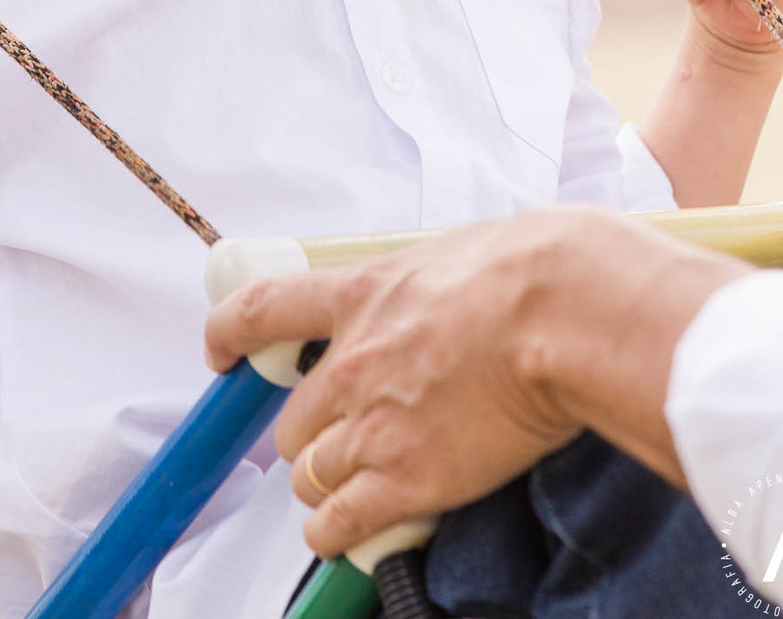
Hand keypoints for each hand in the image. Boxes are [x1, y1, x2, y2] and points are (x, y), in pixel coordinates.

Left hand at [205, 214, 586, 558]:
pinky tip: (341, 532)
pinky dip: (334, 532)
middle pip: (292, 422)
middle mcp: (353, 364)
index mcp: (361, 295)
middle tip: (341, 439)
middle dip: (311, 436)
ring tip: (354, 487)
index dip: (229, 334)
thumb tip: (446, 289)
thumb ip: (429, 282)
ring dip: (327, 484)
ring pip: (311, 475)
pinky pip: (340, 521)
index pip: (264, 310)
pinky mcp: (408, 480)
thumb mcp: (457, 250)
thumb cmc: (532, 270)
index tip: (220, 353)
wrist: (562, 313)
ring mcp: (375, 425)